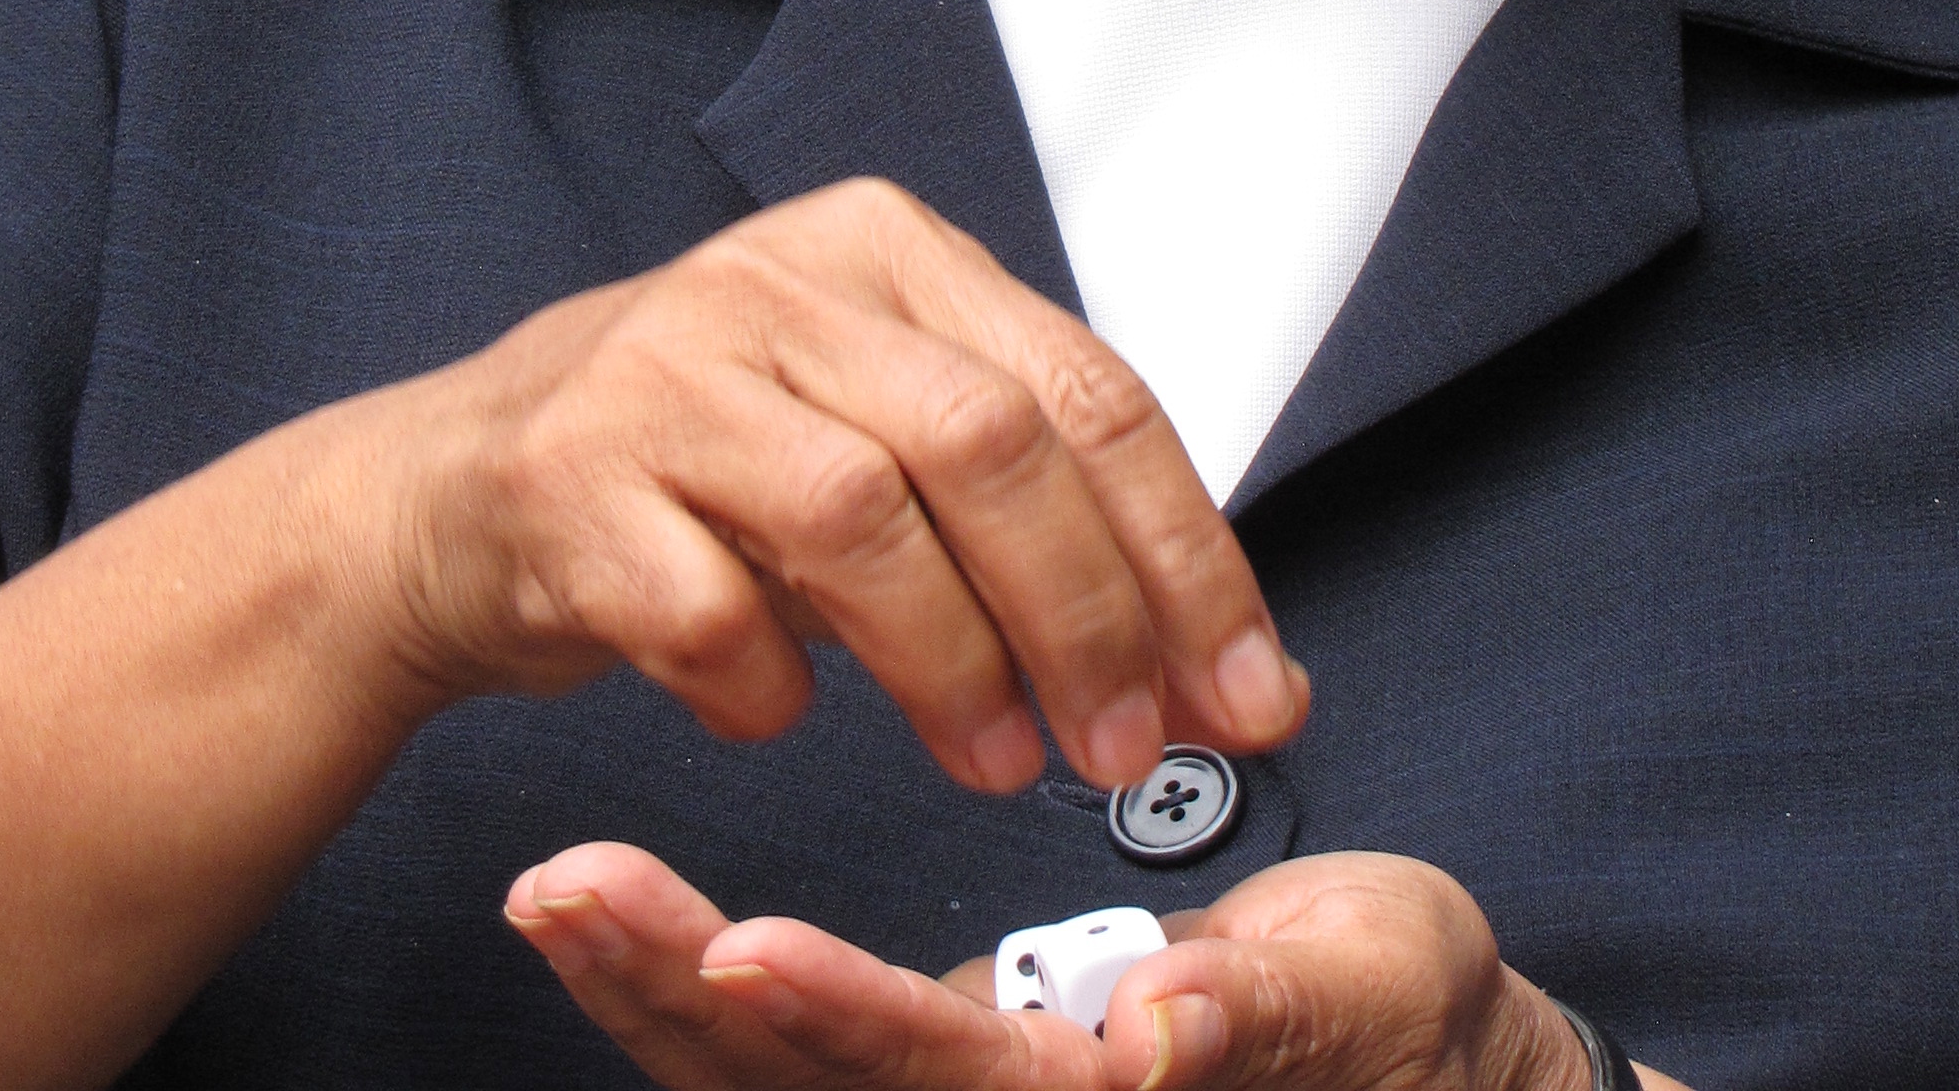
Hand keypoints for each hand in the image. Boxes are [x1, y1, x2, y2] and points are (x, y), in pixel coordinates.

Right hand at [370, 180, 1307, 795]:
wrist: (451, 492)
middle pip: (990, 444)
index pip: (1088, 390)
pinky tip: (777, 714)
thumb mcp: (875, 435)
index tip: (1251, 693)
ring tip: (993, 764)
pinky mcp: (566, 480)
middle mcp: (778, 280)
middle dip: (1087, 618)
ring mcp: (663, 371)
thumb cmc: (699, 470)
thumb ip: (1033, 517)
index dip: (1187, 555)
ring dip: (953, 667)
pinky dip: (765, 692)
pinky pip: (706, 613)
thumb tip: (1221, 663)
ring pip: (862, 519)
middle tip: (1127, 752)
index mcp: (885, 248)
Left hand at [505, 843, 1669, 1090]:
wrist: (1403, 1052)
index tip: (737, 946)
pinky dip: (683, 989)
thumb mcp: (1368, 991)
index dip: (837, 1022)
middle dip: (676, 991)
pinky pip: (782, 1049)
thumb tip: (1162, 1028)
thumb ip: (1259, 1017)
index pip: (941, 1081)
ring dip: (651, 987)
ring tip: (556, 890)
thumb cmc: (1394, 1024)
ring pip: (767, 1078)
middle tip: (568, 887)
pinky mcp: (928, 1070)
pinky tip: (605, 922)